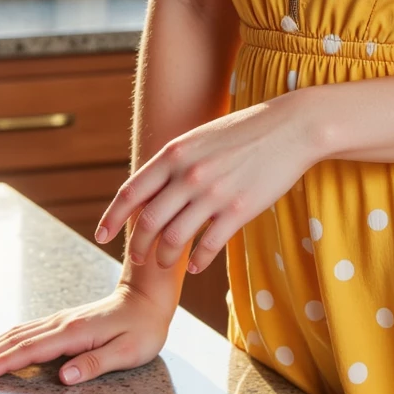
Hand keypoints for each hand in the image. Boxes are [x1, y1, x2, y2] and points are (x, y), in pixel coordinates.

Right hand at [0, 280, 172, 383]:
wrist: (149, 297)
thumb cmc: (143, 328)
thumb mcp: (128, 351)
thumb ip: (96, 364)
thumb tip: (65, 376)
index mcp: (74, 334)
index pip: (30, 351)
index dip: (2, 364)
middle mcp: (62, 324)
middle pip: (16, 340)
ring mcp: (61, 320)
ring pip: (19, 332)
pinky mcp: (64, 320)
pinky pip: (29, 329)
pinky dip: (8, 338)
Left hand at [95, 92, 320, 275]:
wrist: (291, 127)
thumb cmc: (246, 130)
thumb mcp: (201, 137)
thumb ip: (175, 162)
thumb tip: (151, 189)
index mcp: (175, 154)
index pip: (131, 191)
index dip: (112, 218)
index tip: (101, 236)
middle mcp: (188, 174)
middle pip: (148, 222)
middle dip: (138, 246)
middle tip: (138, 259)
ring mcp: (214, 194)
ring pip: (175, 239)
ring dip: (166, 259)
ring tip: (168, 264)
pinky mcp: (239, 211)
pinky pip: (208, 246)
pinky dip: (198, 262)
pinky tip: (196, 266)